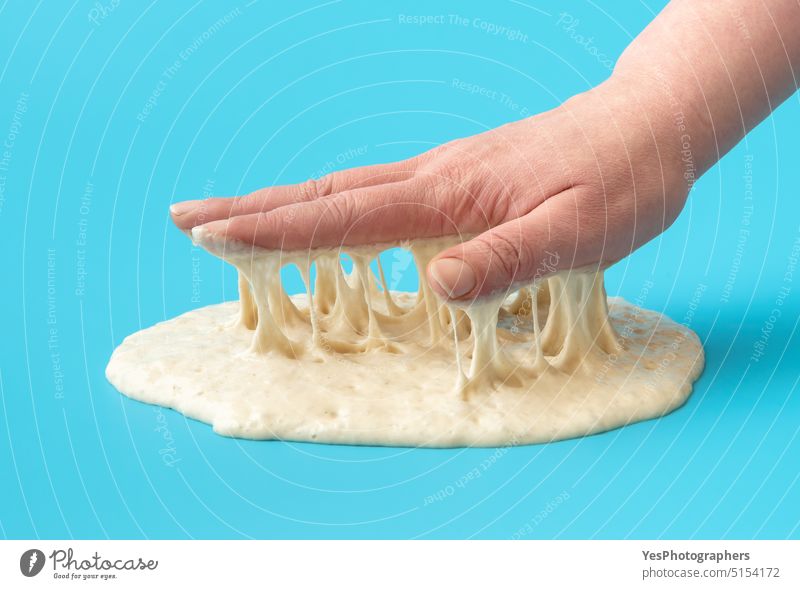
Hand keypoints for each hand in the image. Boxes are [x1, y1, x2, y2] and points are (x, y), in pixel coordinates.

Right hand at [171, 77, 689, 300]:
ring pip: (346, 190)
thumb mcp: (580, 230)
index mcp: (451, 193)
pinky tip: (322, 218)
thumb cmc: (622, 181)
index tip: (211, 233)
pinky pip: (377, 194)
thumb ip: (507, 258)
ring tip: (232, 218)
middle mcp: (434, 177)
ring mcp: (443, 173)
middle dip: (253, 210)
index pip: (346, 216)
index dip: (275, 230)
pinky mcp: (457, 178)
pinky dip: (330, 207)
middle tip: (188, 219)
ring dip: (283, 206)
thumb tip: (438, 284)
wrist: (648, 125)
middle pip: (327, 194)